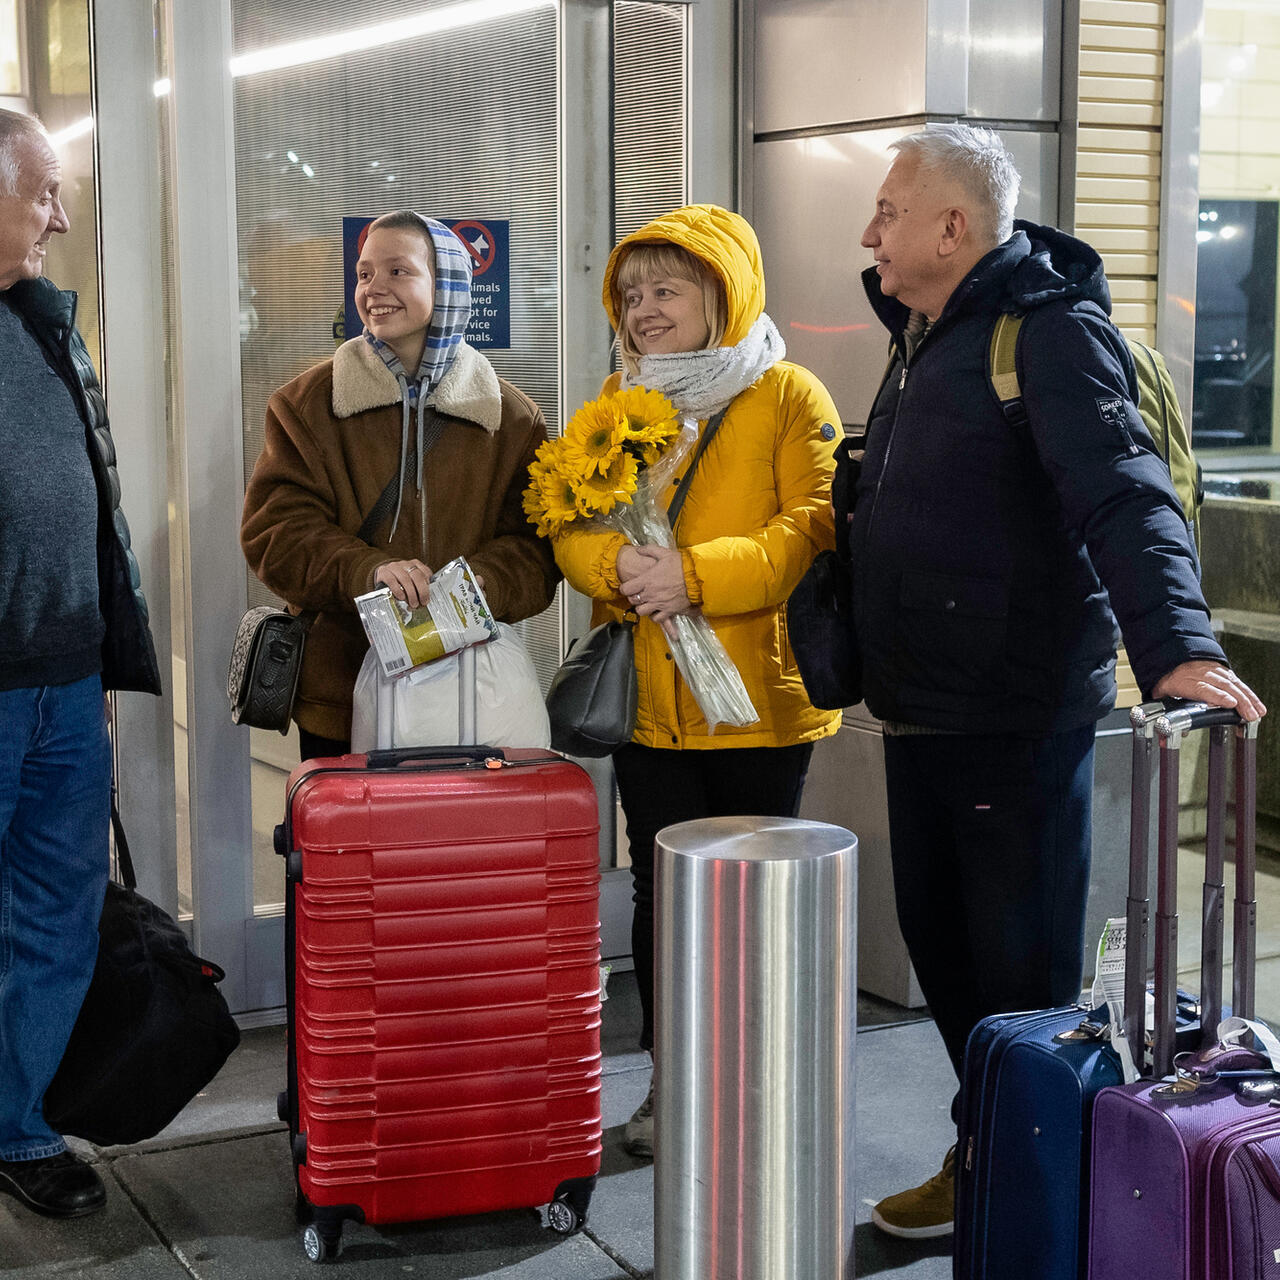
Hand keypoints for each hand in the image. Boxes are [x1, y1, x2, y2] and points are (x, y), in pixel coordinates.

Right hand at [374, 559, 433, 609]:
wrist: (382, 579)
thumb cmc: (399, 583)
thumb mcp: (411, 583)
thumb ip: (419, 588)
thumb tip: (425, 601)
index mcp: (414, 564)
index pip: (425, 572)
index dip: (428, 585)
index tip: (428, 596)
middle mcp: (405, 564)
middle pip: (417, 576)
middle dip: (422, 591)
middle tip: (423, 603)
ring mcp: (394, 567)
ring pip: (405, 579)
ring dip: (411, 593)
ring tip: (413, 604)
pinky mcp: (383, 572)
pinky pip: (392, 581)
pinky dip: (398, 590)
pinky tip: (401, 597)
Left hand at [620, 545, 691, 621]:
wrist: (698, 578)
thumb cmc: (682, 565)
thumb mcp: (664, 553)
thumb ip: (649, 550)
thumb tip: (638, 550)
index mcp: (646, 580)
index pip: (626, 589)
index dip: (624, 588)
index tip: (627, 587)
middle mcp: (650, 594)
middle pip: (632, 601)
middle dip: (633, 597)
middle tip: (638, 593)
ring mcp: (659, 603)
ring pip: (641, 612)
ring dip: (642, 607)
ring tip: (646, 603)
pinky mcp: (669, 610)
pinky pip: (657, 618)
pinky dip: (655, 616)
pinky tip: (657, 610)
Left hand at [1151, 661, 1266, 721]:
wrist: (1171, 654)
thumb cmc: (1166, 677)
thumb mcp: (1160, 694)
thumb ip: (1165, 712)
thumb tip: (1167, 736)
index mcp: (1183, 680)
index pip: (1202, 688)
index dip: (1217, 696)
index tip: (1230, 703)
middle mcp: (1200, 673)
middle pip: (1223, 686)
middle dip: (1239, 701)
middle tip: (1249, 715)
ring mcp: (1212, 670)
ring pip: (1233, 683)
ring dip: (1247, 698)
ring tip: (1257, 712)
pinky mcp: (1221, 670)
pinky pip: (1236, 681)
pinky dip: (1248, 692)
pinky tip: (1256, 703)